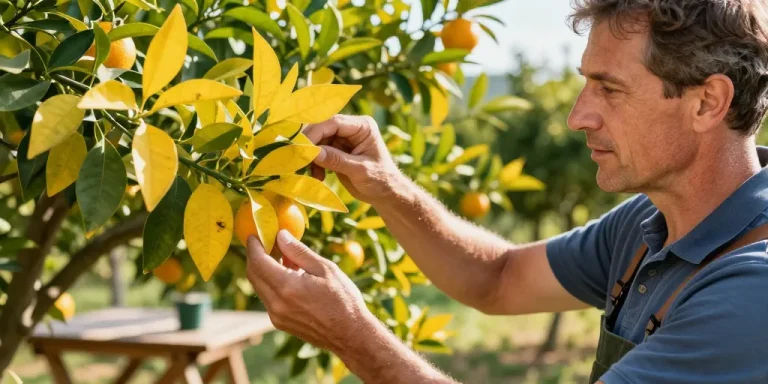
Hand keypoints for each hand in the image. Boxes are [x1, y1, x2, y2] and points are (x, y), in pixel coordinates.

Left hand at [245, 230, 374, 352]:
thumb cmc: (343, 299)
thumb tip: (281, 236)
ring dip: (264, 270)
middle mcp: (276, 303)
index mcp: (287, 287)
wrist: (350, 334)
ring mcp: (276, 316)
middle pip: (253, 275)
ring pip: (260, 287)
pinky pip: (268, 298)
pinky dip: (272, 283)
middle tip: (266, 243)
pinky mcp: (280, 323)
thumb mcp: (325, 269)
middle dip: (255, 256)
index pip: (258, 262)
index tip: (254, 235)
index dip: (253, 246)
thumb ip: (299, 252)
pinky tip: (289, 276)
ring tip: (283, 258)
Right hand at [303, 114, 401, 204]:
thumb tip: (313, 153)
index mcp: (362, 126)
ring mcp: (343, 138)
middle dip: (311, 145)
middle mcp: (351, 128)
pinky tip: (318, 176)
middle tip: (300, 161)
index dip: (316, 133)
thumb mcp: (360, 171)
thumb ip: (337, 160)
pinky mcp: (336, 150)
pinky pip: (318, 151)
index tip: (302, 148)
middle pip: (322, 129)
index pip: (334, 122)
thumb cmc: (380, 181)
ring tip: (313, 174)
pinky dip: (315, 163)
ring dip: (312, 157)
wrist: (385, 194)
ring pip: (317, 141)